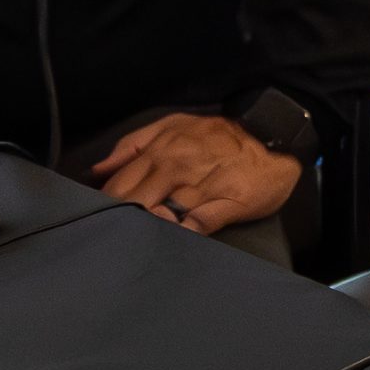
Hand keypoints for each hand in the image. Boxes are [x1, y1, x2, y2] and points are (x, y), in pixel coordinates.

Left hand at [92, 113, 300, 235]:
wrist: (272, 134)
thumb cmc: (219, 136)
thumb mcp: (174, 125)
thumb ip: (134, 144)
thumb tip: (99, 168)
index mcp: (161, 150)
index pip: (118, 184)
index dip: (104, 204)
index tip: (97, 219)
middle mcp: (177, 168)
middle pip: (135, 203)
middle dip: (121, 222)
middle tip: (112, 240)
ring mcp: (203, 187)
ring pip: (163, 214)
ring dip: (149, 228)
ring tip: (137, 244)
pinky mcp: (229, 202)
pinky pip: (199, 225)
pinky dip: (184, 235)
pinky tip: (175, 241)